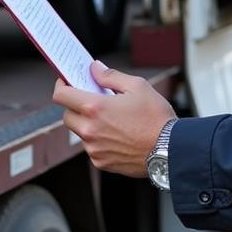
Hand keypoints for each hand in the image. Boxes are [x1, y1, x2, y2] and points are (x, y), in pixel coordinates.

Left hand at [54, 61, 176, 177]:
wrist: (171, 150)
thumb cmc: (156, 117)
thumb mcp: (137, 86)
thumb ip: (111, 75)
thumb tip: (95, 69)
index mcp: (95, 108)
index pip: (61, 95)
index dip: (61, 86)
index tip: (66, 82)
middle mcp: (90, 130)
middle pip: (67, 116)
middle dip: (75, 106)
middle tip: (91, 100)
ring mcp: (94, 149)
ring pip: (80, 133)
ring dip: (88, 124)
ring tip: (111, 119)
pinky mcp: (101, 162)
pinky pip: (92, 148)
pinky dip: (99, 140)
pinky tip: (118, 135)